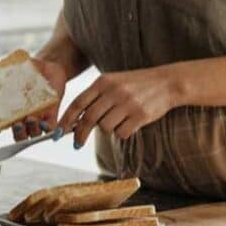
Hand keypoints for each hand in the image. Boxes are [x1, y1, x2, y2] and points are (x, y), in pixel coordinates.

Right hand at [0, 56, 67, 139]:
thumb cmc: (23, 71)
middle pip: (17, 136)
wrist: (46, 66)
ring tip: (31, 119)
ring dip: (31, 130)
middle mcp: (20, 118)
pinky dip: (47, 129)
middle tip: (15, 124)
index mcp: (7, 111)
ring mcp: (36, 118)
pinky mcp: (51, 115)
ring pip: (32, 134)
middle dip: (16, 134)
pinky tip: (44, 122)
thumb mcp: (7, 68)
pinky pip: (50, 129)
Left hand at [58, 66, 178, 147]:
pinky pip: (121, 133)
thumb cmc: (135, 85)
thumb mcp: (113, 83)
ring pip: (105, 127)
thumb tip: (74, 120)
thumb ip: (95, 97)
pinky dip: (121, 133)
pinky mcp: (140, 115)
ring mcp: (127, 103)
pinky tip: (129, 124)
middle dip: (80, 134)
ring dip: (107, 130)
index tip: (59, 132)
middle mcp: (113, 91)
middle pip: (88, 118)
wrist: (167, 83)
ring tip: (118, 121)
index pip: (78, 103)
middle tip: (77, 144)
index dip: (66, 120)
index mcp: (103, 82)